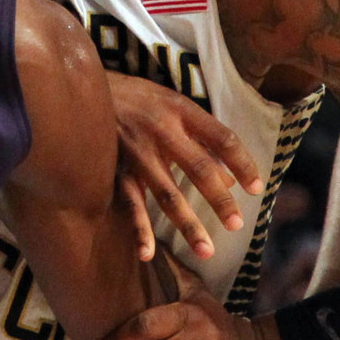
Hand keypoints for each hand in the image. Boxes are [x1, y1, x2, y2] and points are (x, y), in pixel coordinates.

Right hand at [106, 72, 259, 262]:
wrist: (82, 87)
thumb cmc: (135, 98)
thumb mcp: (170, 105)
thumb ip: (200, 137)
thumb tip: (229, 179)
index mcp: (180, 109)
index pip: (221, 138)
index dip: (242, 162)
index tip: (257, 188)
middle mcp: (161, 129)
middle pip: (198, 167)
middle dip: (219, 200)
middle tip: (237, 226)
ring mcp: (136, 151)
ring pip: (167, 193)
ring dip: (187, 224)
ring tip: (206, 251)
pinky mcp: (114, 167)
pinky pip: (129, 201)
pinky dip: (138, 228)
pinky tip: (147, 252)